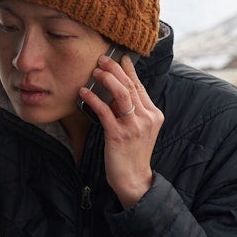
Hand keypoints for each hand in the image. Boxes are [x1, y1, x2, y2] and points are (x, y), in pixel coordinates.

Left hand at [79, 54, 162, 208]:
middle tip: (102, 59)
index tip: (119, 57)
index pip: (140, 86)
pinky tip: (83, 93)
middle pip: (130, 86)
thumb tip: (114, 92)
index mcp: (153, 114)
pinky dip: (93, 99)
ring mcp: (134, 126)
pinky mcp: (119, 135)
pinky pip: (104, 111)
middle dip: (115, 69)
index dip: (128, 70)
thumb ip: (130, 112)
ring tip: (95, 72)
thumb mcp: (137, 130)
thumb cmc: (132, 154)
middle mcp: (147, 117)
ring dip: (107, 79)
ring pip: (122, 94)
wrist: (134, 179)